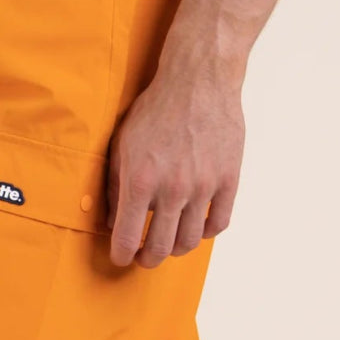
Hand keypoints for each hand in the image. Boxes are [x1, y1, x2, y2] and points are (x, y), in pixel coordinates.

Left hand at [106, 64, 244, 268]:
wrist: (197, 80)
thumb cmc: (155, 110)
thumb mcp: (122, 145)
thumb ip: (114, 186)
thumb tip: (111, 221)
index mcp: (140, 182)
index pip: (125, 239)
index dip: (120, 256)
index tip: (121, 257)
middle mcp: (172, 189)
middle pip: (159, 249)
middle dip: (147, 260)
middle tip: (143, 256)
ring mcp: (203, 186)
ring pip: (189, 242)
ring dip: (175, 248)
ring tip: (168, 241)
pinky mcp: (228, 179)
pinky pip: (218, 224)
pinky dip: (205, 232)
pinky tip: (195, 224)